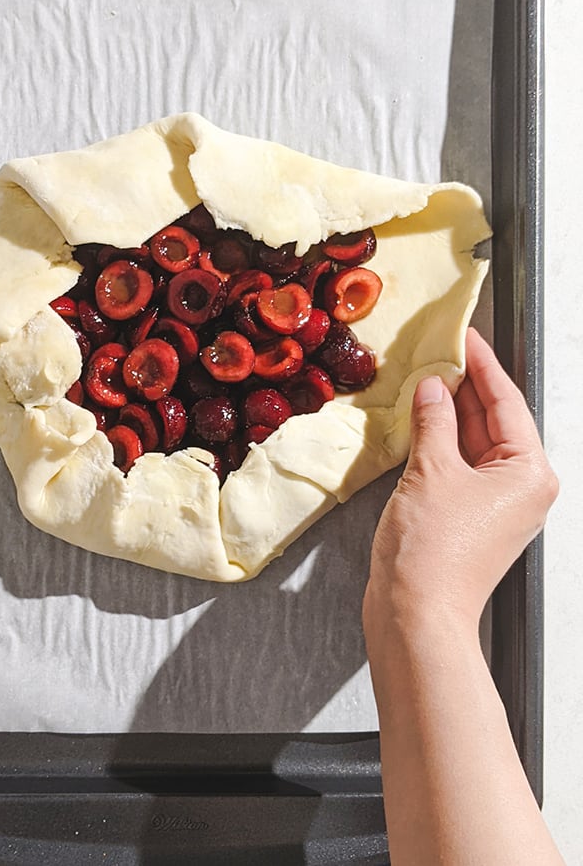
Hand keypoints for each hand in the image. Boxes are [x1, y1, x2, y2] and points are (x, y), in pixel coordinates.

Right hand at [366, 328, 557, 633]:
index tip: (465, 335)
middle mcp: (524, 488)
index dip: (482, 365)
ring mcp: (498, 506)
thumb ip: (433, 421)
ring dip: (449, 415)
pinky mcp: (472, 519)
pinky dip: (441, 444)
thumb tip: (433, 387)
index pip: (507, 402)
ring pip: (475, 444)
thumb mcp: (431, 471)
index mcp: (531, 473)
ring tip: (423, 381)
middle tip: (438, 352)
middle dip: (465, 388)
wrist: (417, 613)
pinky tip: (419, 425)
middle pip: (495, 422)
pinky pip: (461, 467)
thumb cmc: (433, 552)